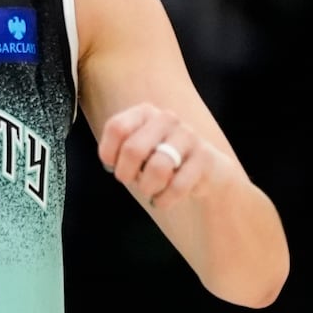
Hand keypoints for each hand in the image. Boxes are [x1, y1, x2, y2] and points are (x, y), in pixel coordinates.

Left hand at [96, 102, 224, 210]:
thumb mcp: (136, 150)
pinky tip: (162, 199)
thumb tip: (111, 163)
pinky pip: (177, 187)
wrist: (204, 170)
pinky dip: (164, 200)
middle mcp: (166, 119)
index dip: (108, 153)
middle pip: (133, 149)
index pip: (116, 128)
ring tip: (150, 189)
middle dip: (126, 174)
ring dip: (147, 188)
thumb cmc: (158, 160)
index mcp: (144, 113)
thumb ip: (119, 151)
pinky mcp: (205, 158)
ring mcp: (187, 136)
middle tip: (131, 181)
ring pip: (157, 169)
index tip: (112, 165)